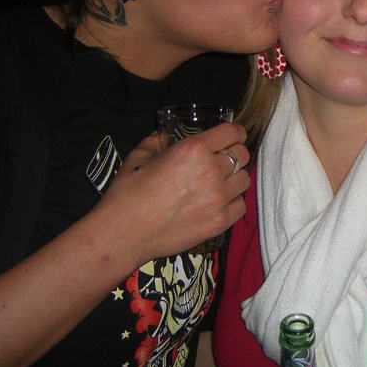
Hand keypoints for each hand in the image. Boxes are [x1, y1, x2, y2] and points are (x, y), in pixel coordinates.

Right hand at [97, 122, 249, 263]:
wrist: (122, 234)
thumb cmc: (127, 193)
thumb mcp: (139, 157)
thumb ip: (157, 141)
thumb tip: (164, 135)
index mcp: (193, 149)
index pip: (232, 132)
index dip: (235, 132)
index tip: (233, 136)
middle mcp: (211, 170)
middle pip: (242, 154)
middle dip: (235, 153)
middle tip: (223, 159)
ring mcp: (218, 198)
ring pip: (244, 179)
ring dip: (234, 178)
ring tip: (220, 183)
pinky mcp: (219, 221)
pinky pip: (240, 206)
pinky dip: (233, 202)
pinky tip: (219, 203)